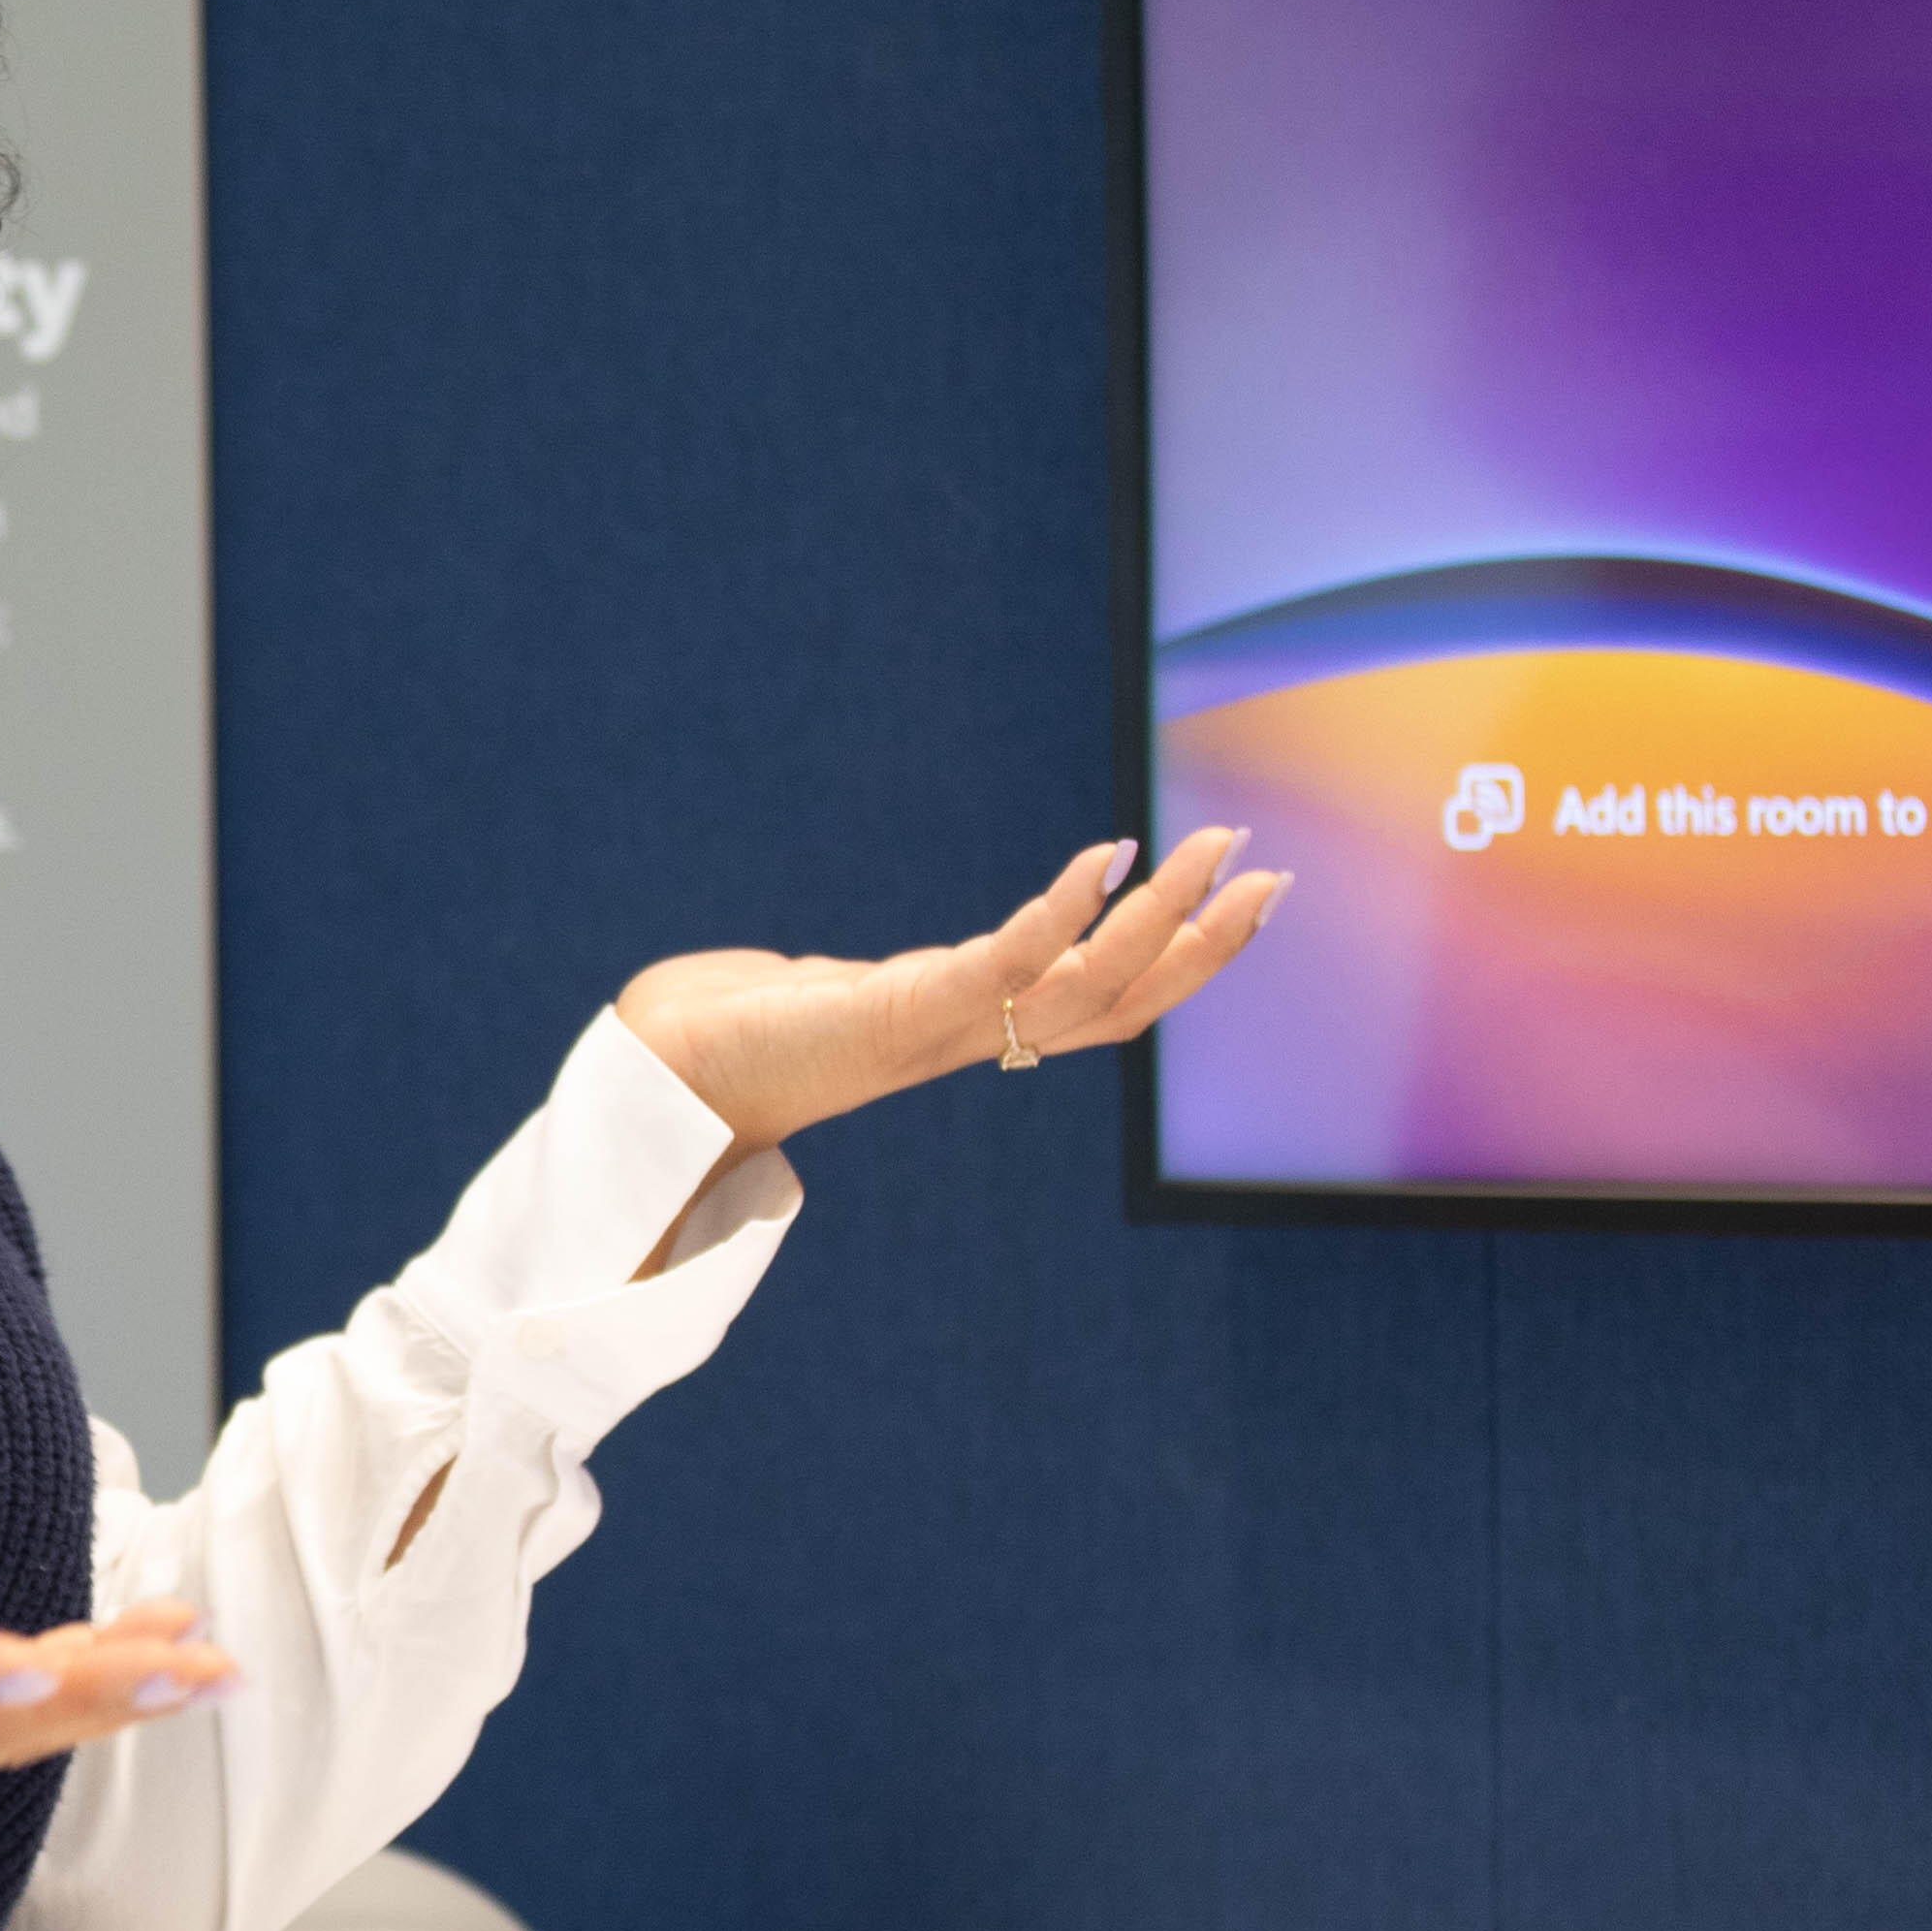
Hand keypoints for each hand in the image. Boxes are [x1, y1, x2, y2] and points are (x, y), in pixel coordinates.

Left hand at [613, 829, 1288, 1165]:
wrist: (661, 1079)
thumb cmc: (742, 1036)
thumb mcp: (850, 995)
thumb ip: (893, 986)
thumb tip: (893, 977)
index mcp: (971, 1029)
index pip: (1103, 1005)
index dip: (1180, 963)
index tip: (1243, 898)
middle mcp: (972, 1039)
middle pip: (1119, 1004)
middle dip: (1201, 942)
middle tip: (1270, 873)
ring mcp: (941, 1031)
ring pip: (1084, 990)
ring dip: (1158, 921)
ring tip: (1212, 851)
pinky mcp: (897, 1015)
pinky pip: (1005, 967)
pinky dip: (1062, 914)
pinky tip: (1106, 858)